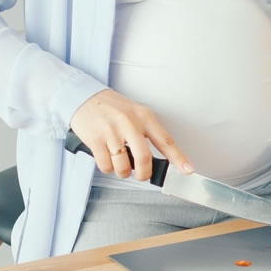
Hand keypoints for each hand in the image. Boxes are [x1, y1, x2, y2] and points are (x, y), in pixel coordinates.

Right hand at [70, 89, 192, 180]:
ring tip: (119, 164)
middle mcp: (129, 123)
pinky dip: (107, 168)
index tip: (188, 170)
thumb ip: (147, 133)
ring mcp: (111, 131)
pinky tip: (106, 158)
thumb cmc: (111, 109)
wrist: (82, 96)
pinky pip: (105, 165)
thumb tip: (156, 160)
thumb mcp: (135, 113)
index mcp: (144, 117)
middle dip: (143, 174)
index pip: (166, 140)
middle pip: (144, 159)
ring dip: (122, 172)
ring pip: (123, 166)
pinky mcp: (95, 139)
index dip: (178, 158)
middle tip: (140, 174)